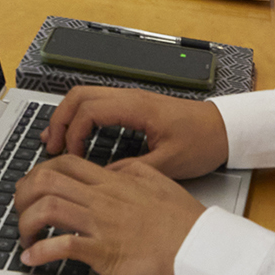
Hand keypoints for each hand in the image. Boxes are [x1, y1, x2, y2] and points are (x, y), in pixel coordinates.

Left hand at [13, 156, 206, 274]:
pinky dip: (41, 253)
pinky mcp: (104, 252)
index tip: (33, 186)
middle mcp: (101, 198)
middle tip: (19, 209)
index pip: (63, 164)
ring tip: (23, 236)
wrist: (198, 244)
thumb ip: (128, 170)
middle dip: (23, 194)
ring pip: (48, 209)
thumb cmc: (182, 218)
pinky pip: (64, 246)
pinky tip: (32, 259)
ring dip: (26, 222)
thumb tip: (109, 169)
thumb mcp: (155, 179)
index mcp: (111, 181)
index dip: (39, 172)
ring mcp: (101, 224)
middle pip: (46, 181)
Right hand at [39, 85, 228, 180]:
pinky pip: (97, 102)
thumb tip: (103, 179)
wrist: (224, 128)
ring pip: (85, 95)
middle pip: (79, 95)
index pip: (89, 110)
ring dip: (67, 116)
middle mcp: (129, 96)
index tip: (71, 157)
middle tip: (50, 146)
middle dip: (60, 119)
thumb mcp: (169, 163)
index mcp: (136, 107)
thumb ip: (134, 170)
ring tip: (55, 141)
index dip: (74, 133)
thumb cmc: (202, 142)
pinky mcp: (132, 105)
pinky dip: (80, 116)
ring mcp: (130, 98)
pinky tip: (77, 135)